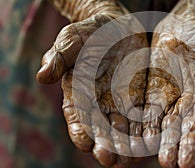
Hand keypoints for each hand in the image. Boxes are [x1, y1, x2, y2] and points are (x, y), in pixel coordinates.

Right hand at [36, 0, 148, 166]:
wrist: (120, 26)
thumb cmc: (92, 32)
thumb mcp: (73, 38)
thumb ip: (59, 56)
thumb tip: (42, 76)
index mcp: (79, 92)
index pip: (77, 115)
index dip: (80, 130)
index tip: (85, 144)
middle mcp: (99, 102)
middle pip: (101, 128)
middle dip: (105, 145)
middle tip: (110, 160)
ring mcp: (120, 101)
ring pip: (123, 128)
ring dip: (126, 144)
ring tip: (131, 158)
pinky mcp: (140, 97)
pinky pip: (143, 116)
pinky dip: (146, 130)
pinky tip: (149, 142)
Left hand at [144, 13, 194, 167]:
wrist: (180, 30)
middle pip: (193, 131)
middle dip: (189, 147)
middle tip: (185, 164)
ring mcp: (174, 104)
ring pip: (171, 128)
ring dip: (167, 145)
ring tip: (165, 161)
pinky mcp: (156, 99)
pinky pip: (151, 116)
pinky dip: (148, 130)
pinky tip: (143, 143)